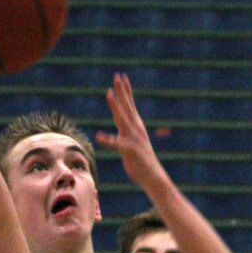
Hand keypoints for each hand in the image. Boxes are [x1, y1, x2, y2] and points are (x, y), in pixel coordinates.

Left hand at [94, 73, 164, 187]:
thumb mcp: (132, 143)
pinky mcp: (129, 150)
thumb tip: (119, 129)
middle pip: (126, 106)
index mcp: (136, 125)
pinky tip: (98, 136)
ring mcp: (133, 138)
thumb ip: (125, 134)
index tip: (122, 76)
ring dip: (115, 106)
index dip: (125, 90)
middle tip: (117, 76)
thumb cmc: (141, 160)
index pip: (130, 104)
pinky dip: (108, 140)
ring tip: (108, 94)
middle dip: (122, 90)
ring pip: (122, 119)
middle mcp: (135, 128)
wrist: (153, 176)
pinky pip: (116, 144)